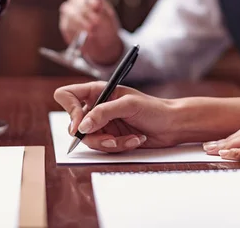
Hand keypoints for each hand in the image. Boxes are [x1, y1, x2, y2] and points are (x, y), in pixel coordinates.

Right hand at [54, 81, 182, 152]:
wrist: (172, 125)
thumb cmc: (153, 108)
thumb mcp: (128, 105)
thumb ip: (103, 113)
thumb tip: (81, 126)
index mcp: (97, 91)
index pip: (67, 96)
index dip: (69, 110)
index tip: (80, 126)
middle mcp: (96, 107)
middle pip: (76, 125)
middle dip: (94, 135)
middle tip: (111, 138)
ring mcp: (102, 124)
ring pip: (90, 140)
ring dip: (110, 143)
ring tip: (130, 138)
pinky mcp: (110, 137)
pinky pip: (104, 148)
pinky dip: (120, 146)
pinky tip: (135, 139)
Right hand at [59, 0, 122, 65]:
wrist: (103, 45)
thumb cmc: (107, 28)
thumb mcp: (109, 19)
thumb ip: (103, 8)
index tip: (96, 5)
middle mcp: (78, 1)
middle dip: (85, 10)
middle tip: (96, 21)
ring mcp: (69, 12)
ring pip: (68, 10)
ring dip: (81, 20)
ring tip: (92, 29)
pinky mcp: (65, 24)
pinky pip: (67, 23)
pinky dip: (76, 29)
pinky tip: (84, 33)